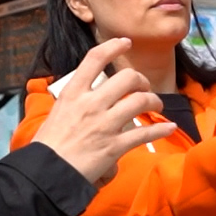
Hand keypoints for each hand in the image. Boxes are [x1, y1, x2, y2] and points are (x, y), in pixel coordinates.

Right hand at [30, 38, 176, 184]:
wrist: (47, 173)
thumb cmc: (48, 146)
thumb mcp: (57, 113)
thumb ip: (74, 102)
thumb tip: (85, 96)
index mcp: (73, 94)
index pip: (95, 59)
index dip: (113, 47)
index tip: (126, 43)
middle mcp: (91, 105)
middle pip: (127, 78)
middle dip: (141, 80)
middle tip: (143, 87)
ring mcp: (105, 125)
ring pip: (140, 101)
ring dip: (154, 101)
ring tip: (156, 105)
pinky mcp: (114, 146)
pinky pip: (145, 133)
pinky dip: (161, 129)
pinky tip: (169, 127)